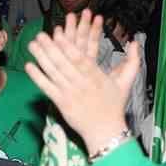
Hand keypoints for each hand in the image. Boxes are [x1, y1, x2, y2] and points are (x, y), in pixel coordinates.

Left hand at [25, 9, 139, 153]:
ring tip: (32, 45)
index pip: (81, 60)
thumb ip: (132, 61)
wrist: (105, 131)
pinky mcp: (61, 104)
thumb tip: (136, 42)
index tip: (59, 34)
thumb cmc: (115, 106)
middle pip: (64, 64)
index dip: (68, 47)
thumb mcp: (127, 82)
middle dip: (50, 48)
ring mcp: (70, 94)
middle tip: (40, 35)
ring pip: (53, 74)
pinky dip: (37, 77)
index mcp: (97, 77)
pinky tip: (29, 66)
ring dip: (41, 58)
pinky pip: (47, 88)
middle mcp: (82, 85)